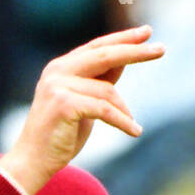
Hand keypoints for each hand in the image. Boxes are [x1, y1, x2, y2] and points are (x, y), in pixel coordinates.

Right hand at [0, 26, 164, 194]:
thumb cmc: (60, 135)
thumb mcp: (84, 103)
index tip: (147, 32)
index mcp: (61, 67)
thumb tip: (125, 61)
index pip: (97, 47)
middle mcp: (57, 70)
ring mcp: (58, 85)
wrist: (33, 161)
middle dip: (135, 52)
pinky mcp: (63, 104)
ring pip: (107, 91)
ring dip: (124, 111)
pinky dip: (122, 121)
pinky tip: (135, 131)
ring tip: (133, 126)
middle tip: (161, 49)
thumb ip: (99, 82)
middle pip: (105, 55)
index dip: (123, 39)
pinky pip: (104, 109)